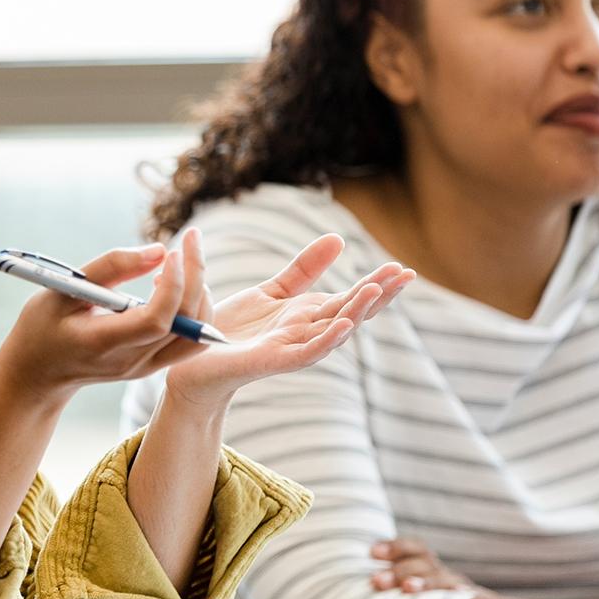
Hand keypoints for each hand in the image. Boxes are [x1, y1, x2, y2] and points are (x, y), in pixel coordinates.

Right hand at [0, 232, 209, 404]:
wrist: (38, 372)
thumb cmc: (43, 326)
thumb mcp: (64, 289)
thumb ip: (111, 268)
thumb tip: (158, 250)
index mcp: (103, 343)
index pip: (155, 321)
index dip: (173, 285)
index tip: (171, 252)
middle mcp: (131, 361)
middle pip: (185, 324)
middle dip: (195, 277)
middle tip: (189, 240)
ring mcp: (144, 368)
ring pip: (196, 334)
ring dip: (199, 293)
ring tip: (178, 263)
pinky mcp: (152, 366)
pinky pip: (189, 341)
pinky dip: (193, 309)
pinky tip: (171, 286)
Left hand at [164, 233, 413, 407]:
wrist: (193, 359)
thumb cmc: (234, 329)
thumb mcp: (272, 292)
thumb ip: (304, 269)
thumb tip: (338, 238)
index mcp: (308, 315)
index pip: (351, 297)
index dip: (377, 283)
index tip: (403, 268)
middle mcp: (306, 332)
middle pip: (351, 312)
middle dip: (378, 295)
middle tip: (405, 274)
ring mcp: (292, 348)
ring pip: (333, 330)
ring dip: (356, 312)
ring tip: (377, 290)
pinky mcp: (272, 361)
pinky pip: (306, 353)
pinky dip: (327, 340)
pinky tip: (345, 325)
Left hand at [370, 537, 488, 594]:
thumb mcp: (406, 584)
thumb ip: (389, 583)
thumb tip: (362, 582)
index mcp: (425, 563)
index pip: (413, 548)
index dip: (394, 547)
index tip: (372, 553)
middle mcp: (440, 572)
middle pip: (421, 564)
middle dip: (398, 571)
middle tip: (376, 582)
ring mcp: (455, 587)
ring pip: (440, 579)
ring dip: (423, 583)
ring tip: (407, 588)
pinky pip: (468, 598)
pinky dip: (461, 593)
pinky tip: (458, 594)